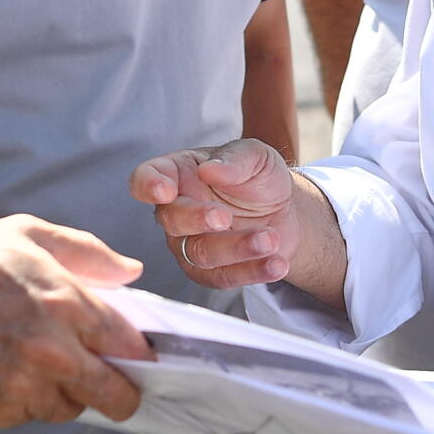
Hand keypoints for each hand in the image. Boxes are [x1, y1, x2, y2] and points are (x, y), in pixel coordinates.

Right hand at [0, 216, 150, 428]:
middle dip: (121, 394)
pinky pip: (26, 417)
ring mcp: (24, 390)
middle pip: (114, 397)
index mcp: (68, 306)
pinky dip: (22, 402)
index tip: (135, 355)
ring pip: (68, 409)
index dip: (138, 354)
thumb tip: (131, 271)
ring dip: (64, 394)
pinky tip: (1, 373)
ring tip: (36, 366)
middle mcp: (54, 356)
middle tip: (114, 387)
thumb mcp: (25, 235)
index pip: (130, 346)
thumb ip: (86, 252)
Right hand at [130, 139, 298, 289]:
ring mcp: (189, 244)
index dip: (148, 185)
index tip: (165, 191)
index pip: (146, 178)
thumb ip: (236, 158)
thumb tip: (210, 169)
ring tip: (270, 239)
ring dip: (237, 247)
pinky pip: (223, 277)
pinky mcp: (209, 272)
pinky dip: (252, 271)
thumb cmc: (260, 179)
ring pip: (200, 253)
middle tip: (225, 217)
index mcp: (178, 174)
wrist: (286, 213)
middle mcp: (176, 210)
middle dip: (197, 219)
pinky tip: (277, 263)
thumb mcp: (257, 157)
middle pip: (171, 220)